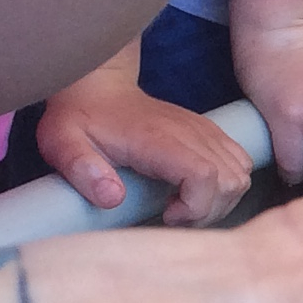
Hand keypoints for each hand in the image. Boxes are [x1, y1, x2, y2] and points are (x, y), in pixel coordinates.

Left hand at [38, 68, 253, 224]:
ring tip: (184, 206)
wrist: (100, 87)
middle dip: (208, 211)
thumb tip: (113, 198)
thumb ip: (81, 168)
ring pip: (240, 175)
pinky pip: (240, 163)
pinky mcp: (211, 133)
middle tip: (173, 215)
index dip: (194, 207)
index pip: (205, 175)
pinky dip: (227, 186)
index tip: (166, 214)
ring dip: (219, 201)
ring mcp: (206, 131)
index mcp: (159, 139)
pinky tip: (195, 191)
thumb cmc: (81, 117)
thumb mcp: (63, 142)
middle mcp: (192, 133)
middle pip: (231, 181)